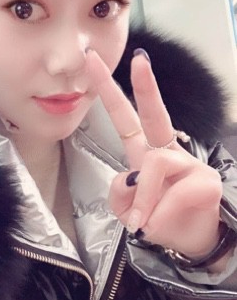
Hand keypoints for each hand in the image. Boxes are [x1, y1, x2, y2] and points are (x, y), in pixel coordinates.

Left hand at [87, 49, 222, 259]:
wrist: (190, 241)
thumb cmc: (156, 218)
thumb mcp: (126, 207)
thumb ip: (120, 192)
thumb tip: (132, 180)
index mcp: (143, 150)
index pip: (125, 117)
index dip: (109, 91)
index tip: (93, 63)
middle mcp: (165, 150)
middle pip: (154, 113)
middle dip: (144, 85)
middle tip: (139, 58)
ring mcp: (188, 163)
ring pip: (155, 165)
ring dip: (143, 199)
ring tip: (141, 223)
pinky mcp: (206, 182)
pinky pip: (171, 195)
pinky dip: (158, 215)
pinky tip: (159, 225)